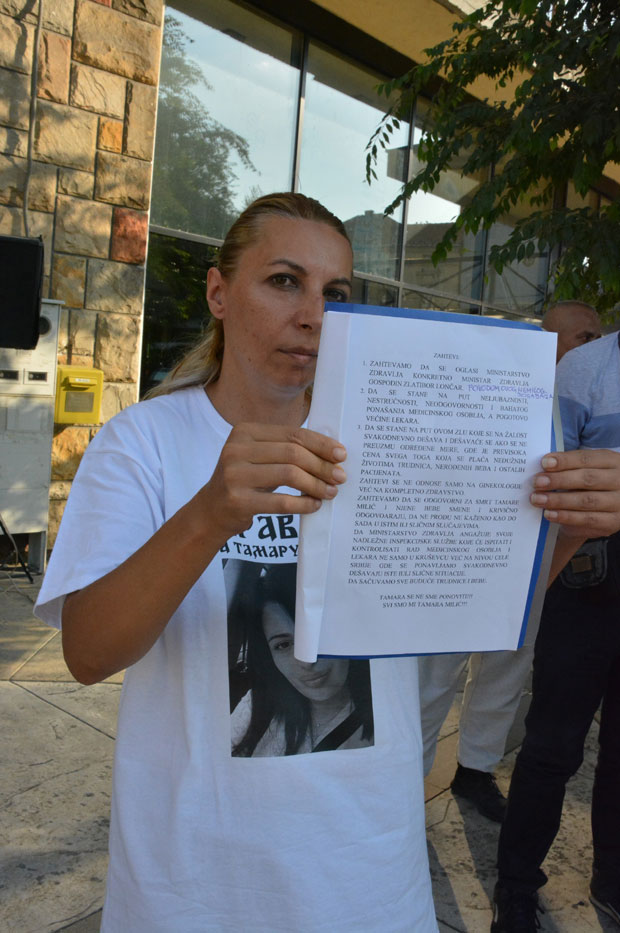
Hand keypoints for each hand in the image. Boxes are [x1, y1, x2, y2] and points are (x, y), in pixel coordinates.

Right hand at [200, 422, 346, 542]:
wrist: (211, 510)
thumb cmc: (245, 480)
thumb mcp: (260, 458)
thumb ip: (288, 450)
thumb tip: (332, 454)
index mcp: (245, 431)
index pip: (292, 434)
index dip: (320, 444)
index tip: (341, 454)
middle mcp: (236, 449)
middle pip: (293, 453)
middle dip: (321, 465)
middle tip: (340, 477)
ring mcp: (234, 475)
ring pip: (289, 474)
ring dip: (316, 484)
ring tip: (330, 492)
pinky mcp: (238, 500)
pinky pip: (281, 501)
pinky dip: (303, 504)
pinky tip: (314, 505)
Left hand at [530, 448, 619, 538]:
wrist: (608, 508)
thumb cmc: (593, 483)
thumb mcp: (589, 469)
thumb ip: (571, 466)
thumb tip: (544, 466)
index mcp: (613, 461)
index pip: (587, 459)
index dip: (565, 460)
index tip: (545, 463)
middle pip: (587, 479)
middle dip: (559, 480)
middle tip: (537, 482)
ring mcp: (619, 502)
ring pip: (587, 500)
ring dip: (558, 500)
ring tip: (538, 499)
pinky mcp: (614, 522)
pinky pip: (588, 519)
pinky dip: (566, 517)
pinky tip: (550, 514)